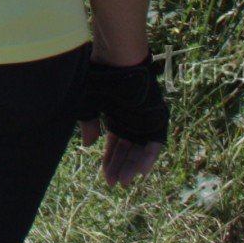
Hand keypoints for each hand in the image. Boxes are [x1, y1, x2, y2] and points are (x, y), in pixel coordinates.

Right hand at [75, 54, 167, 186]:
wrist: (117, 59)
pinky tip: (140, 171)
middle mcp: (132, 120)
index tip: (106, 176)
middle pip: (128, 150)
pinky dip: (148, 157)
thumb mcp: (87, 104)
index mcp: (116, 115)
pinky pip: (154, 142)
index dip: (110, 160)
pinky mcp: (155, 118)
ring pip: (141, 149)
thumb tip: (90, 144)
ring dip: (133, 165)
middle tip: (115, 183)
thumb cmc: (99, 77)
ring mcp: (144, 119)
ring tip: (125, 181)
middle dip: (120, 167)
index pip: (116, 144)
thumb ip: (89, 124)